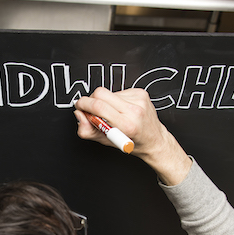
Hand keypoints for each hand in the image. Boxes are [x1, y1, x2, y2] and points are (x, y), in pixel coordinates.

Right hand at [74, 87, 190, 185]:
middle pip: (101, 94)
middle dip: (91, 100)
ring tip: (112, 113)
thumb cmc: (131, 142)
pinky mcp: (141, 93)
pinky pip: (119, 91)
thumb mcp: (106, 141)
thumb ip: (88, 130)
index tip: (80, 107)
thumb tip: (79, 115)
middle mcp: (134, 111)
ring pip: (109, 92)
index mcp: (126, 125)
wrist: (154, 139)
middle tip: (91, 110)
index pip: (99, 107)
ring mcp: (139, 100)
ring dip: (105, 101)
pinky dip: (115, 100)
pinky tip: (121, 109)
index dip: (84, 104)